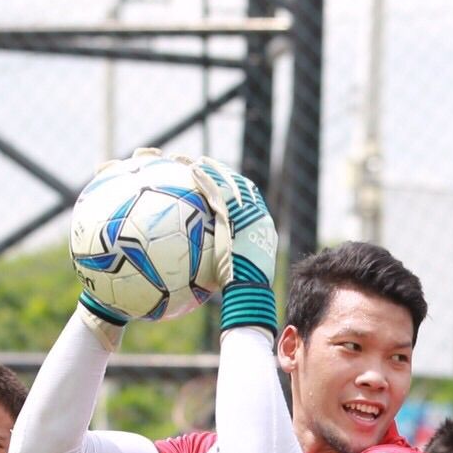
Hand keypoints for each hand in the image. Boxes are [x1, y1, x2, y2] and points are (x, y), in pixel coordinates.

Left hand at [177, 152, 278, 333]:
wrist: (248, 290)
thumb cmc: (241, 290)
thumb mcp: (236, 271)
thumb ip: (228, 258)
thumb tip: (213, 262)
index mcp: (262, 227)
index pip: (249, 199)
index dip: (233, 185)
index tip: (218, 179)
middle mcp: (259, 216)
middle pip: (240, 185)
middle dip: (221, 171)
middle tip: (203, 163)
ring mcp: (249, 214)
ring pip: (228, 183)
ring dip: (210, 169)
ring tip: (192, 162)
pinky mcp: (235, 215)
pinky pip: (218, 191)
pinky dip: (205, 178)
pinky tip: (190, 170)